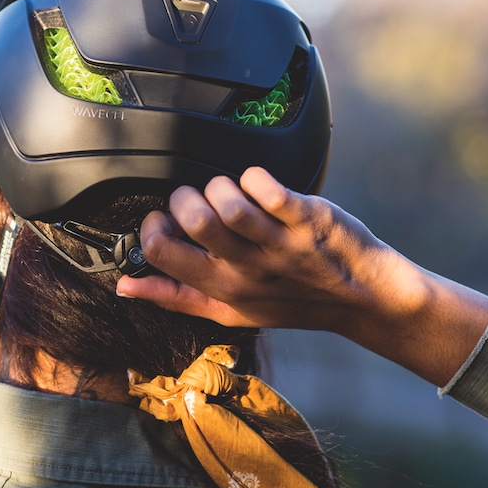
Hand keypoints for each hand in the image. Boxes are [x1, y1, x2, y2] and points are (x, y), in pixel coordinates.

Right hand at [117, 167, 487, 386]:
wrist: (363, 297)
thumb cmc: (291, 300)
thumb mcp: (229, 311)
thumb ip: (175, 296)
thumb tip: (124, 287)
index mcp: (221, 291)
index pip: (161, 252)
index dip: (155, 226)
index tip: (168, 219)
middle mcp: (246, 270)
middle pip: (192, 222)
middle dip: (186, 198)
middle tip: (201, 199)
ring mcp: (278, 244)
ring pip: (227, 202)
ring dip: (221, 185)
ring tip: (232, 191)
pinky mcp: (307, 219)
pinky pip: (267, 186)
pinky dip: (254, 176)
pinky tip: (259, 183)